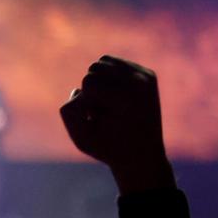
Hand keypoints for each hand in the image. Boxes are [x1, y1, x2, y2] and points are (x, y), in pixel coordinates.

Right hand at [59, 56, 171, 194]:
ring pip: (102, 62)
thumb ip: (69, 111)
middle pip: (95, 67)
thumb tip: (79, 89)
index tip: (99, 120)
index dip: (85, 103)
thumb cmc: (108, 148)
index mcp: (128, 98)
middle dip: (91, 90)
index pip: (88, 81)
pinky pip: (114, 63)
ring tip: (110, 104)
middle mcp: (141, 83)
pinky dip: (107, 77)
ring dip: (98, 82)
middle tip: (105, 112)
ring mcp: (146, 77)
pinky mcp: (147, 74)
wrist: (142, 155)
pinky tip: (116, 97)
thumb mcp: (80, 138)